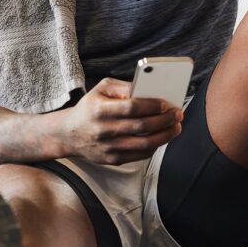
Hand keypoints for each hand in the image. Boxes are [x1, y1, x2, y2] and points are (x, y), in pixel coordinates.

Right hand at [60, 78, 182, 164]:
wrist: (69, 134)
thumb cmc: (90, 108)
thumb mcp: (101, 89)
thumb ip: (123, 87)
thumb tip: (147, 89)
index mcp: (99, 110)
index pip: (131, 107)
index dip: (152, 106)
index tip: (166, 104)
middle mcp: (103, 130)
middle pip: (141, 127)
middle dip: (164, 120)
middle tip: (177, 114)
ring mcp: (108, 147)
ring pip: (144, 144)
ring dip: (165, 136)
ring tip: (176, 127)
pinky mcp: (112, 159)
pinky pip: (140, 155)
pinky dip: (154, 146)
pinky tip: (162, 137)